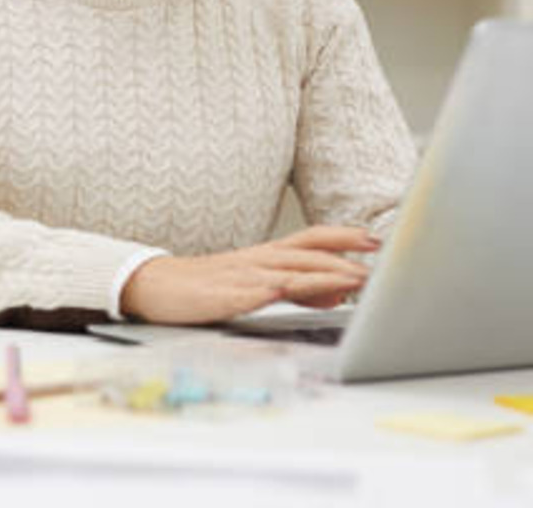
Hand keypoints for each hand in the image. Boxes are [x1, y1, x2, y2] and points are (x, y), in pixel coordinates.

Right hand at [119, 226, 379, 324]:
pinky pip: (255, 292)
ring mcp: (242, 276)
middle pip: (308, 252)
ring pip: (291, 270)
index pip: (313, 238)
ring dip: (325, 274)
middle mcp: (259, 260)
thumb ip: (299, 287)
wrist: (155, 285)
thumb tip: (338, 293)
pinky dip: (277, 291)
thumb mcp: (257, 284)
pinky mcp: (225, 295)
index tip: (376, 240)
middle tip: (378, 263)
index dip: (344, 236)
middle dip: (345, 257)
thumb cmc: (207, 285)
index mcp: (267, 254)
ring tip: (354, 279)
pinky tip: (292, 293)